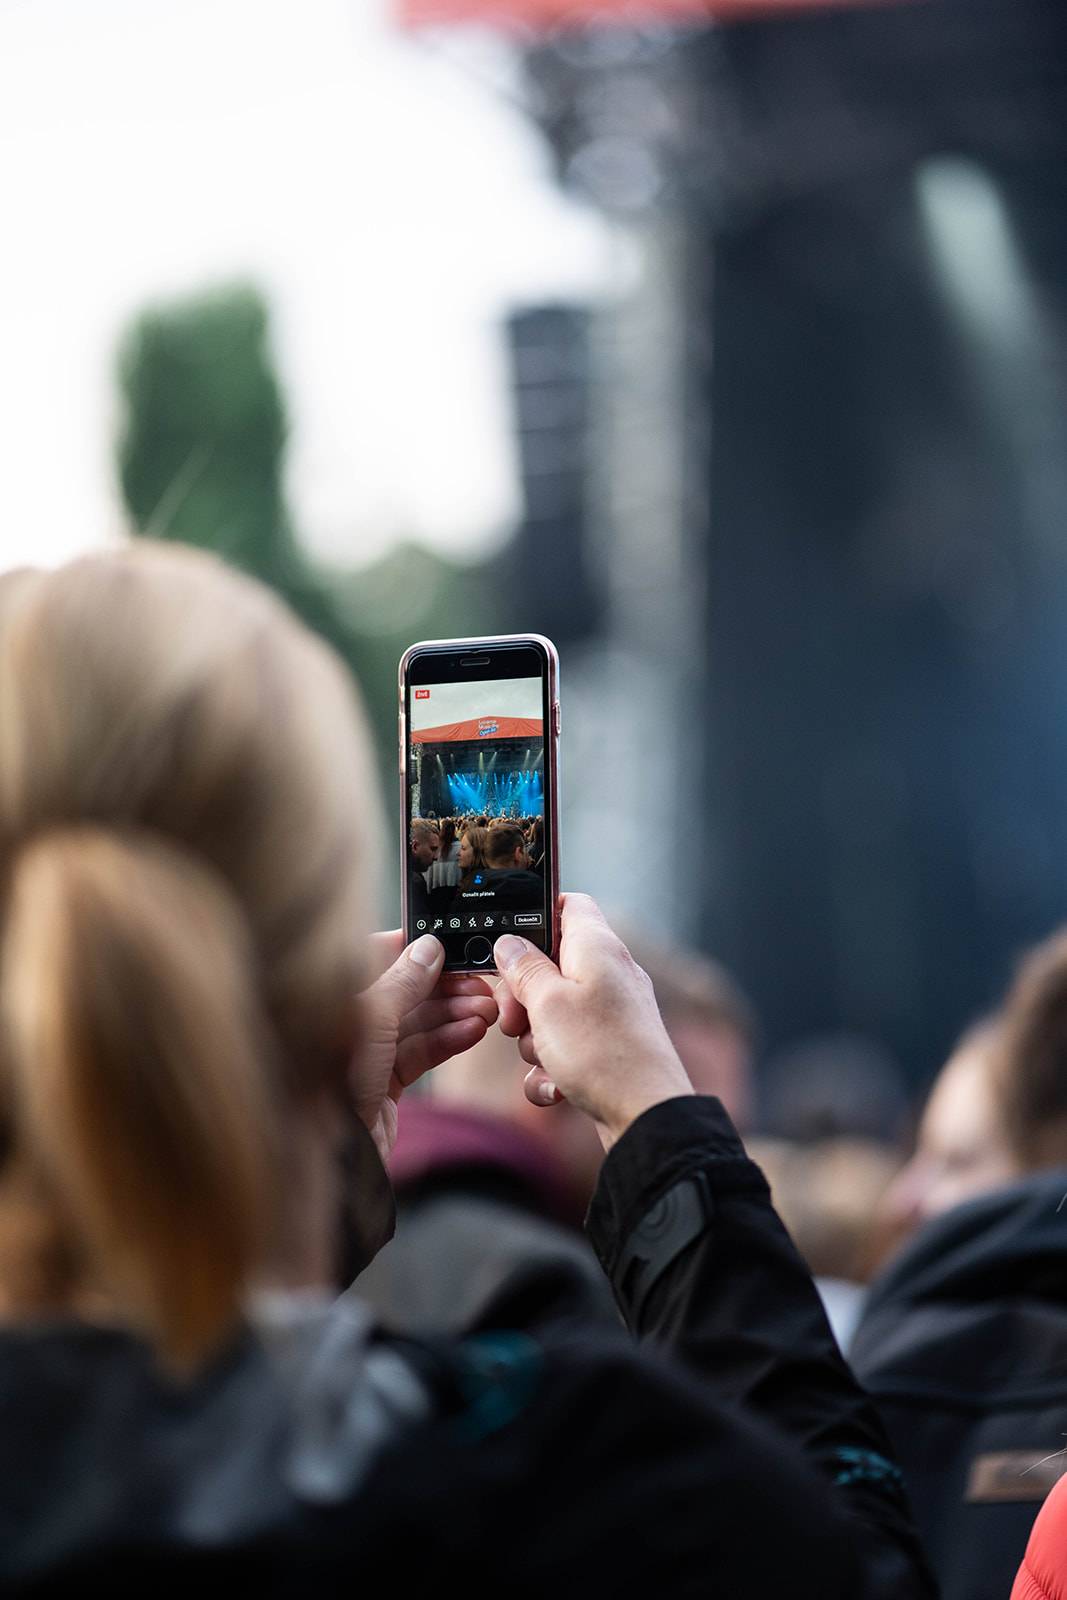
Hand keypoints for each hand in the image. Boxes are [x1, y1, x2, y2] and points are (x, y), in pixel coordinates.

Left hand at [354, 932, 496, 1161]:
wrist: (331, 1155)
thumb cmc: (331, 1083)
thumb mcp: (372, 1020)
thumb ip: (402, 982)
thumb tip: (428, 948)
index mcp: (332, 996)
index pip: (377, 956)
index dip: (415, 950)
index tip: (450, 946)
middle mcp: (347, 1021)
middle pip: (405, 991)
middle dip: (446, 986)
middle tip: (480, 982)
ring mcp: (367, 1053)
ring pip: (418, 1022)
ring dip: (455, 1013)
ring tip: (487, 1009)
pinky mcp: (384, 1083)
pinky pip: (421, 1052)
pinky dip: (449, 1040)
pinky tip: (474, 1031)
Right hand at [494, 894, 692, 1150]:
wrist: (645, 1117)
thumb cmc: (603, 1054)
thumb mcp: (547, 1004)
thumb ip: (524, 968)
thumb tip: (509, 942)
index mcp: (598, 948)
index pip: (568, 905)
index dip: (535, 916)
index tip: (509, 946)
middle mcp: (609, 974)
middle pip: (550, 965)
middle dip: (523, 996)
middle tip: (516, 1019)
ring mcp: (611, 1012)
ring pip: (552, 1012)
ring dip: (535, 1039)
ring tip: (545, 1058)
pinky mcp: (609, 1048)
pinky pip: (566, 1048)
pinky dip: (553, 1068)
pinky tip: (556, 1088)